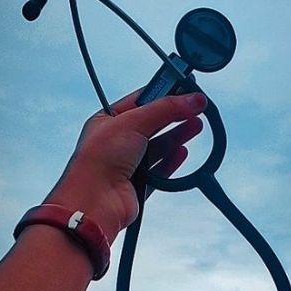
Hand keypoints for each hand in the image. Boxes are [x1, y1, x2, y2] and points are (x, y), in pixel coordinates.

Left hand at [44, 89, 206, 243]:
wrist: (93, 202)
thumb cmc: (99, 160)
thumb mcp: (133, 122)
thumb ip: (166, 109)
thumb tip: (194, 100)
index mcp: (106, 121)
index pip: (140, 101)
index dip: (163, 93)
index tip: (186, 89)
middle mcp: (115, 142)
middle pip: (152, 124)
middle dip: (175, 115)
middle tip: (197, 107)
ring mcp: (126, 164)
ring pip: (158, 147)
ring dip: (177, 136)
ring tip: (196, 125)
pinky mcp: (138, 185)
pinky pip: (160, 172)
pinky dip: (172, 161)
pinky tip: (183, 152)